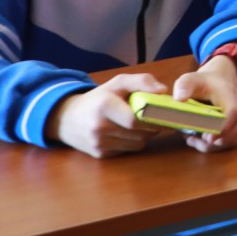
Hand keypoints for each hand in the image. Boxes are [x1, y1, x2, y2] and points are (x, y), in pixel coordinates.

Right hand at [53, 72, 170, 157]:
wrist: (67, 118)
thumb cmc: (99, 98)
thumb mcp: (119, 83)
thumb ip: (142, 81)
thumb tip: (163, 91)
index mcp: (105, 106)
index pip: (136, 120)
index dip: (155, 118)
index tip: (168, 115)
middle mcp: (99, 127)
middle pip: (140, 133)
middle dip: (154, 127)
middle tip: (159, 118)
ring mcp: (98, 143)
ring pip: (137, 144)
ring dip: (145, 135)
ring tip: (141, 124)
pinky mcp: (100, 154)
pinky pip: (128, 150)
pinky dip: (133, 142)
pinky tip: (128, 133)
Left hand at [172, 57, 236, 151]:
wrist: (219, 78)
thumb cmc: (203, 82)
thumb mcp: (190, 79)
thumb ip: (184, 86)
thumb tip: (179, 99)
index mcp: (228, 94)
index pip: (233, 111)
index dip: (223, 127)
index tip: (208, 137)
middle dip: (224, 139)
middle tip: (203, 141)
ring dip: (219, 144)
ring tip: (196, 141)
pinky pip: (233, 138)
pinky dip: (218, 144)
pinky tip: (199, 141)